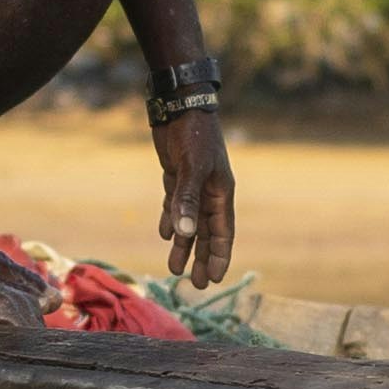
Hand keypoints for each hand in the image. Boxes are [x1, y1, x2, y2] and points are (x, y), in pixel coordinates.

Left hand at [153, 107, 237, 288]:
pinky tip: (166, 233)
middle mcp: (209, 191)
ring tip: (175, 268)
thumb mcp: (191, 168)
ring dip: (183, 244)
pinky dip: (171, 219)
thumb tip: (185, 234)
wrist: (179, 104)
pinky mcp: (176, 174)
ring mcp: (192, 183)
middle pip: (206, 233)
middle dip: (202, 258)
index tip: (215, 279)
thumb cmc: (193, 134)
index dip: (220, 256)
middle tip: (197, 284)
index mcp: (221, 192)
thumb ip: (187, 200)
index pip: (223, 232)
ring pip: (189, 221)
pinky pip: (175, 204)